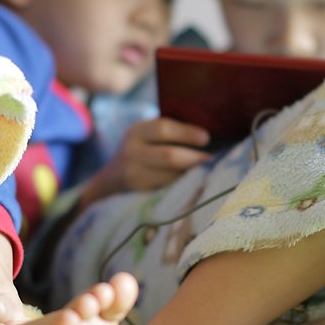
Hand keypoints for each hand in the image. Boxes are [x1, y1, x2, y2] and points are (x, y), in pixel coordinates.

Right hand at [81, 117, 210, 206]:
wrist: (110, 181)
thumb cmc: (140, 153)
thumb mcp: (146, 136)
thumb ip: (168, 133)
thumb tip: (207, 137)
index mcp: (137, 132)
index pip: (163, 129)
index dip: (187, 133)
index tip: (206, 139)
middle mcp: (132, 152)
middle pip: (169, 156)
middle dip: (195, 159)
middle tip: (214, 161)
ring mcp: (133, 176)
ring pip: (170, 177)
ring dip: (193, 176)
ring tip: (210, 173)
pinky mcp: (138, 195)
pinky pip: (166, 191)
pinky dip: (183, 188)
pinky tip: (196, 186)